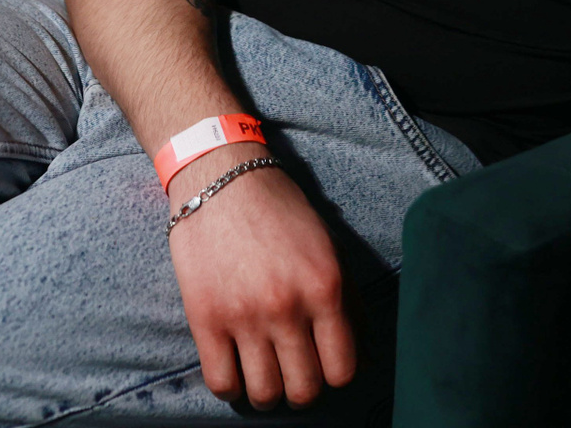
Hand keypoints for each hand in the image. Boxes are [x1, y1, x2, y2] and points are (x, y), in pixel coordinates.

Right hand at [166, 145, 353, 409]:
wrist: (219, 176)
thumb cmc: (279, 209)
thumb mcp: (328, 247)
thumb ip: (350, 303)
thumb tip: (366, 358)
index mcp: (325, 287)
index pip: (343, 370)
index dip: (334, 375)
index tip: (322, 365)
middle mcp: (287, 306)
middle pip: (305, 391)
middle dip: (302, 389)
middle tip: (292, 371)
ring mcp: (243, 315)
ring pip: (264, 394)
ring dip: (266, 392)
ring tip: (262, 373)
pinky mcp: (204, 317)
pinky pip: (221, 382)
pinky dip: (231, 387)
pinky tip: (234, 368)